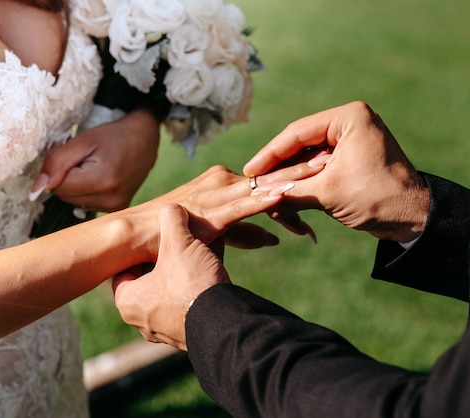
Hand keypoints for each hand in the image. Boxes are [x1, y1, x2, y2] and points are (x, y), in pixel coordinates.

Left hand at [30, 108, 159, 211]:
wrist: (144, 138)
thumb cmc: (114, 136)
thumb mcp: (82, 141)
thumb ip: (56, 163)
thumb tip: (36, 189)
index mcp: (102, 180)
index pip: (58, 186)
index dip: (59, 169)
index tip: (73, 155)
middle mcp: (111, 198)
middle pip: (65, 196)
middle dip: (68, 178)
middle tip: (84, 160)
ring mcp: (116, 206)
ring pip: (74, 202)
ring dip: (77, 185)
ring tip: (95, 167)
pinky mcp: (118, 208)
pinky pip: (87, 204)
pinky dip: (88, 191)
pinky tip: (101, 178)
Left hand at [113, 204, 229, 350]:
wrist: (225, 322)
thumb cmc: (191, 284)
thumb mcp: (179, 243)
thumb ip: (171, 220)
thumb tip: (171, 208)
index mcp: (128, 301)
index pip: (126, 267)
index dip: (144, 249)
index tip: (158, 238)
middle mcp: (142, 321)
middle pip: (152, 279)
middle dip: (169, 261)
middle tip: (183, 245)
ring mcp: (166, 332)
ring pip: (172, 293)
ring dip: (186, 275)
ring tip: (202, 256)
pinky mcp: (189, 336)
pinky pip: (190, 306)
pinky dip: (199, 290)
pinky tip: (213, 274)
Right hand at [139, 164, 319, 252]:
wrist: (133, 236)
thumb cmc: (172, 236)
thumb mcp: (218, 234)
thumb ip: (247, 233)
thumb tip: (273, 239)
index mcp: (227, 184)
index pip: (269, 181)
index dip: (298, 180)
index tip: (329, 178)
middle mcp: (223, 181)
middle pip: (272, 177)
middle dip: (304, 172)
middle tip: (336, 162)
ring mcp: (216, 193)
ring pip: (261, 185)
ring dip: (292, 177)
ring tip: (322, 168)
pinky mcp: (209, 210)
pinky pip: (242, 204)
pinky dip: (265, 198)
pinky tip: (286, 194)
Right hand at [244, 102, 429, 242]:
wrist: (414, 218)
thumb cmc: (378, 199)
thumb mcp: (329, 194)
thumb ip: (291, 192)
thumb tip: (258, 197)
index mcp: (349, 118)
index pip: (297, 132)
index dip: (270, 153)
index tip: (250, 170)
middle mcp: (350, 122)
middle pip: (300, 142)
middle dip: (278, 165)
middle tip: (254, 180)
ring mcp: (351, 140)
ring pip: (308, 155)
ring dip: (289, 175)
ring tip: (265, 189)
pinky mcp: (352, 157)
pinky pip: (319, 165)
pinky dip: (303, 180)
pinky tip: (284, 192)